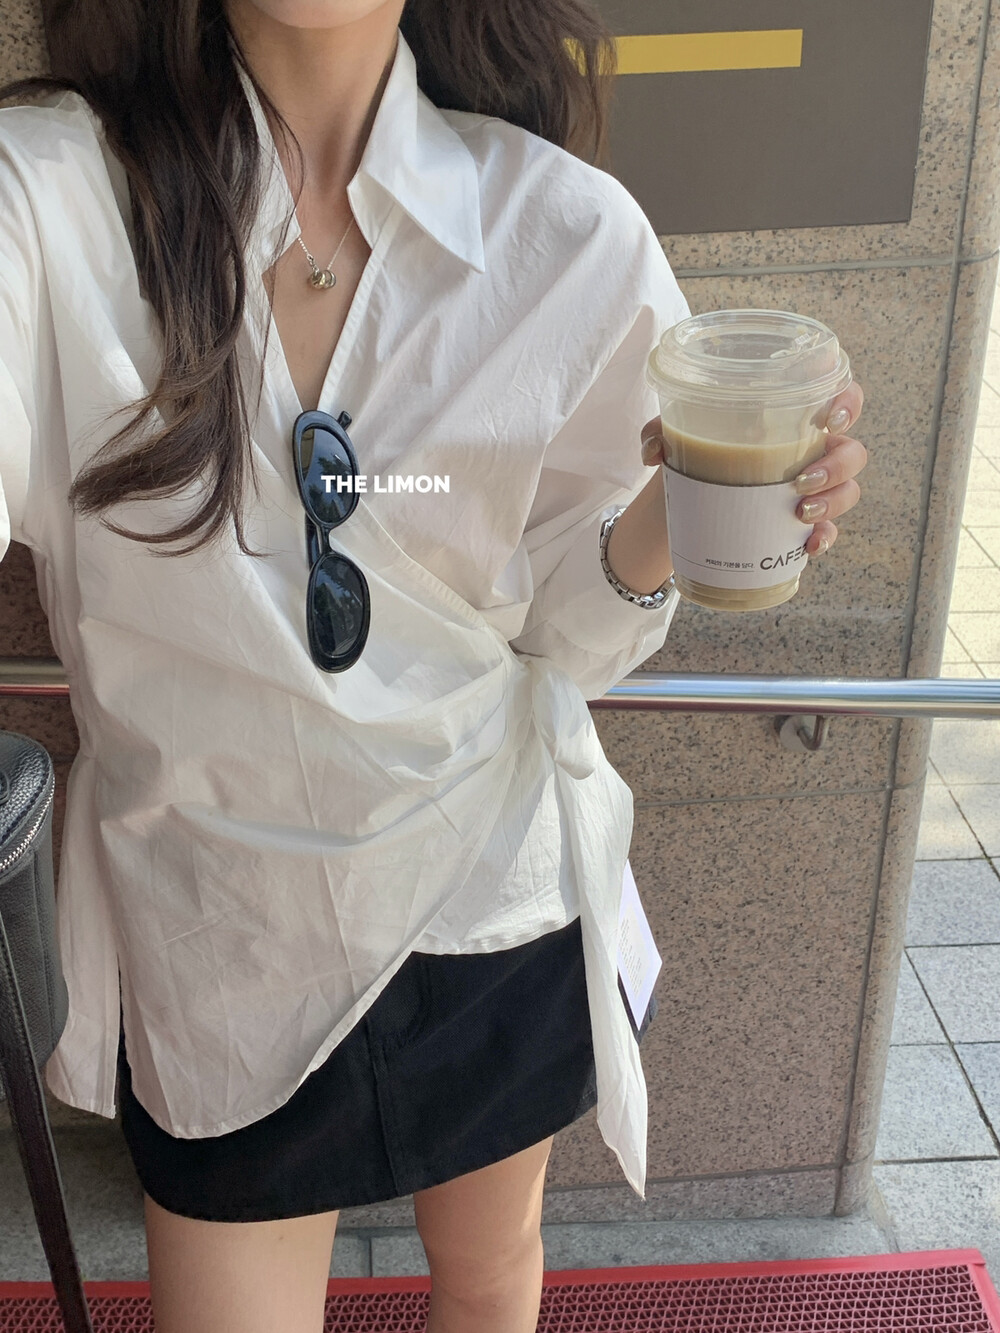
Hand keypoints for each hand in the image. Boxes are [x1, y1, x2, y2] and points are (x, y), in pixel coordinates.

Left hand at [640, 379, 866, 556]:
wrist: (687, 505)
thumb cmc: (695, 457)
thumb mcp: (674, 439)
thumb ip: (659, 431)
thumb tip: (653, 450)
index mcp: (793, 419)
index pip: (840, 398)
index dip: (848, 402)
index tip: (831, 417)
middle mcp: (812, 452)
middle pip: (852, 452)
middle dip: (836, 467)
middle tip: (801, 481)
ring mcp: (813, 490)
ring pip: (848, 491)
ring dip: (833, 502)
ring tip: (800, 511)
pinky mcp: (803, 525)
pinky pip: (828, 532)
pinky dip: (823, 539)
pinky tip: (808, 546)